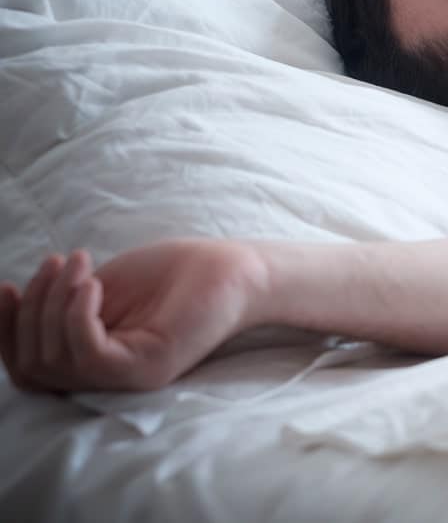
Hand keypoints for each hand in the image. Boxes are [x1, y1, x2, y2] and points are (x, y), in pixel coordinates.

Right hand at [0, 239, 267, 393]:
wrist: (231, 269)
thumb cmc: (171, 275)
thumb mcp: (99, 289)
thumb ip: (60, 308)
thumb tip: (13, 306)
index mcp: (94, 364)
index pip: (28, 368)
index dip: (5, 330)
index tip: (7, 285)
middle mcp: (108, 380)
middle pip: (32, 365)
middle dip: (31, 308)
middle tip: (60, 262)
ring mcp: (128, 379)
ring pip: (54, 359)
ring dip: (54, 302)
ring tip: (80, 263)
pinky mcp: (147, 368)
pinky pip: (88, 353)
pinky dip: (78, 313)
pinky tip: (93, 281)